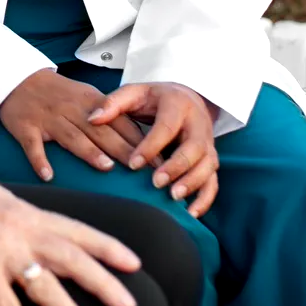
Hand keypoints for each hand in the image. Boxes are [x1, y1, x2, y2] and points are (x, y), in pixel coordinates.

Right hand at [0, 69, 146, 180]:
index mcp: (91, 103)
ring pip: (71, 136)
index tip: (157, 161)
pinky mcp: (26, 127)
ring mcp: (48, 119)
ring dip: (88, 151)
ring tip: (105, 167)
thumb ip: (111, 118)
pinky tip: (48, 176)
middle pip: (100, 131)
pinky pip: (33, 146)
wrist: (18, 79)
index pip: (120, 123)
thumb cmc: (59, 94)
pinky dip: (40, 160)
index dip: (140, 142)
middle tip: (141, 169)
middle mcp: (72, 110)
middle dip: (122, 149)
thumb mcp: (87, 97)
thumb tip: (141, 142)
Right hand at [0, 175, 140, 305]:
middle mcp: (21, 230)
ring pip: (44, 287)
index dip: (107, 247)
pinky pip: (4, 305)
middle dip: (103, 283)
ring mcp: (1, 251)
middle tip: (131, 305)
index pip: (77, 231)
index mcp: (28, 213)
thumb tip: (28, 216)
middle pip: (72, 259)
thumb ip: (14, 207)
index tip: (134, 264)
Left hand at [88, 82, 219, 216]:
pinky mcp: (210, 159)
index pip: (167, 127)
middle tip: (156, 183)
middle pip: (194, 147)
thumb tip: (92, 120)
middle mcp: (198, 123)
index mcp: (178, 104)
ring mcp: (208, 143)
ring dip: (193, 182)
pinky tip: (190, 213)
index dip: (152, 146)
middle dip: (176, 166)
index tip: (134, 164)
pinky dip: (205, 199)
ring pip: (207, 165)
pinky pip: (213, 181)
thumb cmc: (153, 99)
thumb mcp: (134, 93)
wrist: (185, 98)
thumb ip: (113, 103)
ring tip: (172, 197)